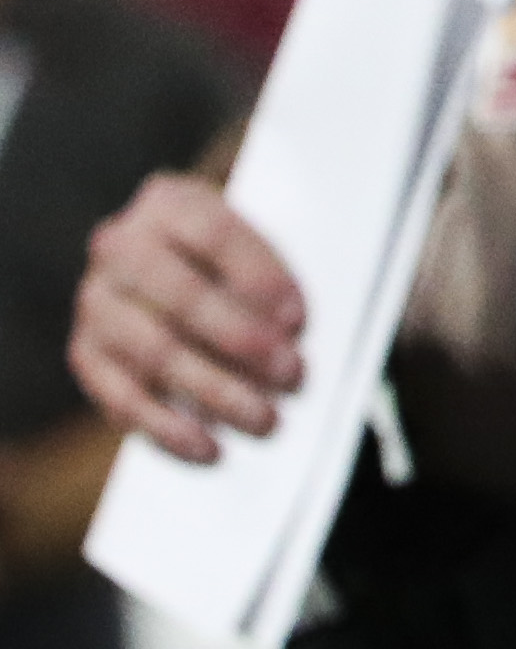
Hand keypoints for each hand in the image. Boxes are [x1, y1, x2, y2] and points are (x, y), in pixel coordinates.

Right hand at [70, 173, 303, 463]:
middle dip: (243, 342)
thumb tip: (292, 333)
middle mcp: (119, 245)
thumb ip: (270, 275)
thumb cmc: (231, 256)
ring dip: (214, 392)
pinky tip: (207, 447)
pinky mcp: (84, 351)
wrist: (168, 261)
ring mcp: (94, 301)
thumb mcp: (251, 241)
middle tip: (293, 377)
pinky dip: (166, 427)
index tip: (299, 320)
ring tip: (264, 420)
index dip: (260, 278)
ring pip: (155, 352)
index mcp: (169, 201)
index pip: (216, 234)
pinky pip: (121, 396)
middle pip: (183, 297)